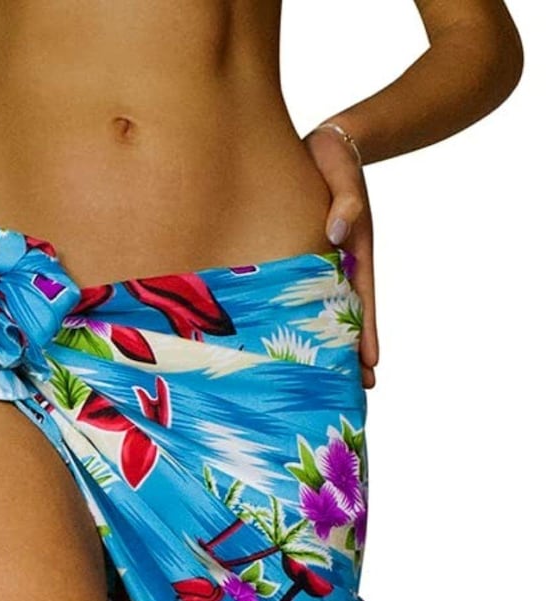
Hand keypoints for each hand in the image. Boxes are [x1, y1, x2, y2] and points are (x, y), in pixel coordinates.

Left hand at [303, 125, 378, 388]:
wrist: (326, 141)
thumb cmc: (336, 156)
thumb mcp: (343, 174)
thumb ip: (345, 202)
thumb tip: (337, 234)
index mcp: (358, 248)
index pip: (362, 300)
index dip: (365, 334)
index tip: (371, 364)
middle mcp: (345, 260)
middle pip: (349, 315)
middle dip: (352, 352)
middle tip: (357, 391)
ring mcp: (328, 259)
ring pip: (329, 309)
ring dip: (330, 342)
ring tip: (329, 380)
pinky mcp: (308, 255)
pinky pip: (307, 293)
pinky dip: (306, 317)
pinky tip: (297, 340)